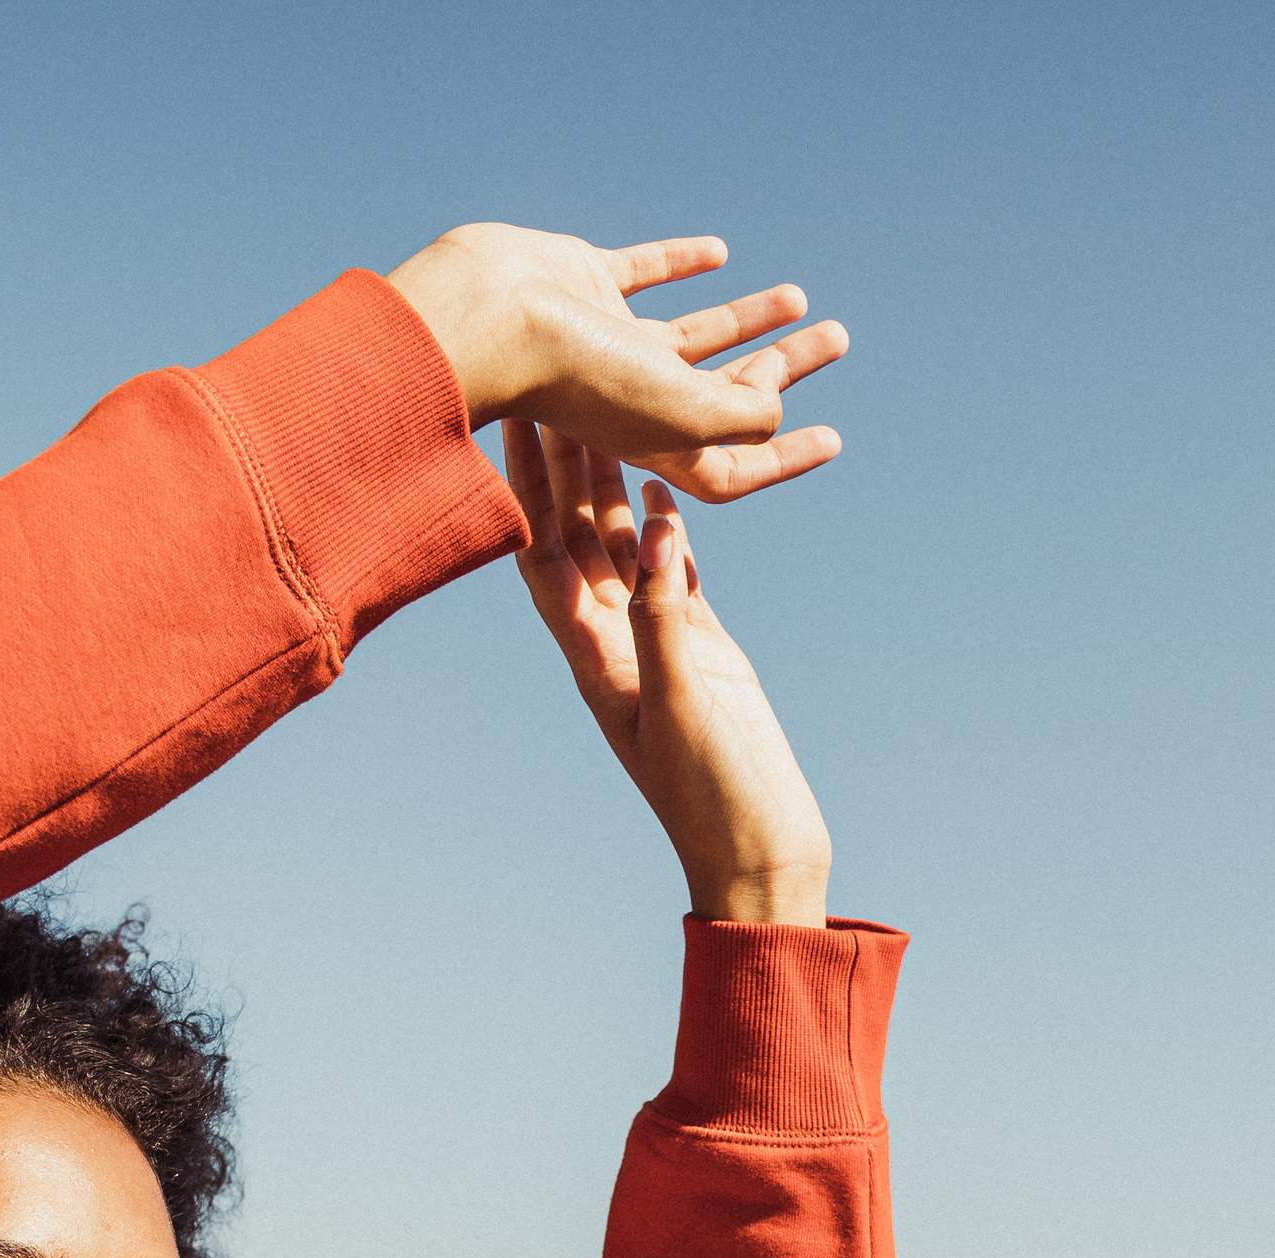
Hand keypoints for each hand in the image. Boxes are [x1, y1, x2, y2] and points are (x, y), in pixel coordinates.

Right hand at [390, 227, 845, 503]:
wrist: (490, 311)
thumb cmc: (581, 374)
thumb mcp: (683, 413)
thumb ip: (742, 417)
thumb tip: (774, 406)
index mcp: (656, 440)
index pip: (733, 463)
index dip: (786, 456)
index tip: (834, 438)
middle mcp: (633, 394)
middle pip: (726, 389)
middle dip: (785, 366)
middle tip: (839, 338)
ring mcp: (608, 338)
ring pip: (694, 333)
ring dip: (747, 318)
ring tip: (800, 298)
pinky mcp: (586, 284)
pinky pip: (643, 273)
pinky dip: (680, 263)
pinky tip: (719, 252)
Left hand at [505, 421, 829, 924]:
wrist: (759, 855)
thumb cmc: (715, 800)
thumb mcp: (684, 703)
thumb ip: (665, 615)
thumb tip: (654, 526)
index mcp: (593, 657)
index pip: (544, 553)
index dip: (524, 484)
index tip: (515, 417)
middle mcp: (612, 644)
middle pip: (576, 537)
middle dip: (561, 463)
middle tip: (551, 385)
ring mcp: (655, 646)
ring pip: (624, 548)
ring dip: (611, 483)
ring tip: (604, 411)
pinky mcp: (699, 653)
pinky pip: (673, 576)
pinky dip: (666, 529)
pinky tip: (664, 485)